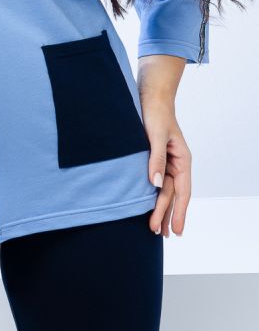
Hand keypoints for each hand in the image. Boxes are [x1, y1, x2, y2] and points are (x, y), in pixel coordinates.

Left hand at [141, 99, 191, 236]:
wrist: (149, 96)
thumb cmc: (156, 113)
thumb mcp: (155, 136)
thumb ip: (155, 159)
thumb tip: (156, 184)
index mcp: (182, 160)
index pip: (183, 191)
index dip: (180, 212)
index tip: (178, 230)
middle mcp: (175, 164)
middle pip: (171, 194)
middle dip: (166, 214)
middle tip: (159, 234)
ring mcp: (165, 162)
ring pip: (163, 191)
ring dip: (160, 208)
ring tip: (157, 229)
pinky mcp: (153, 159)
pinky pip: (154, 181)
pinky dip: (152, 195)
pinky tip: (147, 206)